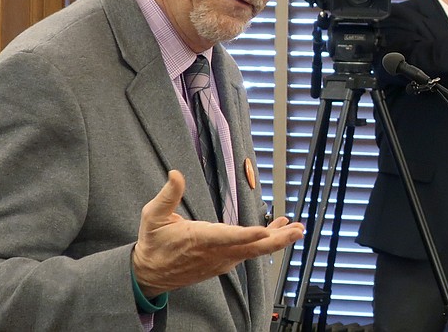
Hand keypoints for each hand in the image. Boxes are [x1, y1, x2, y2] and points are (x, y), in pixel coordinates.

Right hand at [131, 170, 303, 297]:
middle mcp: (215, 253)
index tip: (264, 230)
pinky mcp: (224, 262)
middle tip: (297, 230)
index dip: (247, 235)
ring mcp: (222, 260)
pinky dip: (265, 241)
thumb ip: (168, 195)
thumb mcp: (153, 216)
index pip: (227, 238)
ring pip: (254, 251)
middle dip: (277, 239)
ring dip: (276, 239)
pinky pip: (249, 252)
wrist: (150, 274)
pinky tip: (276, 230)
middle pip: (251, 249)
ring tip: (295, 228)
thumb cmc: (154, 243)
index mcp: (199, 240)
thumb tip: (176, 174)